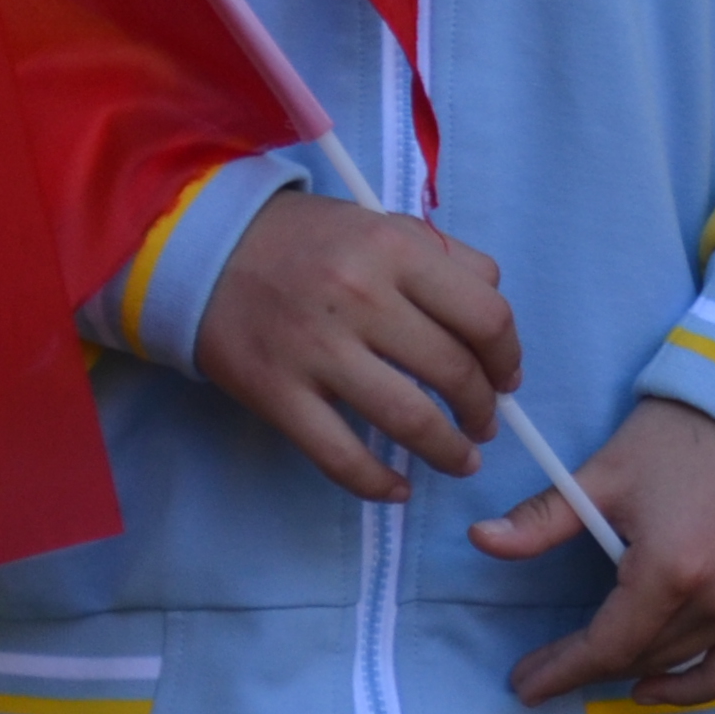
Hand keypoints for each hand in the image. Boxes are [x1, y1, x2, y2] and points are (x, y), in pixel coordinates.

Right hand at [192, 189, 518, 499]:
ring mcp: (316, 349)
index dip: (507, 357)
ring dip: (447, 451)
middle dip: (483, 409)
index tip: (507, 379)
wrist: (207, 250)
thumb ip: (446, 259)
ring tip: (461, 460)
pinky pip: (338, 455)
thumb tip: (495, 311)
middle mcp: (362, 297)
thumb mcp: (383, 224)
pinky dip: (377, 482)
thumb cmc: (310, 240)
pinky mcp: (276, 393)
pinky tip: (399, 489)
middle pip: (453, 371)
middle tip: (485, 424)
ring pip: (407, 419)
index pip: (485, 316)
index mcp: (396, 250)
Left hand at [482, 397, 714, 709]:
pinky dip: (694, 687)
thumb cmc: (684, 437)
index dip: (562, 669)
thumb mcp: (607, 474)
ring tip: (596, 663)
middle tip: (547, 668)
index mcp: (672, 569)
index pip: (607, 644)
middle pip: (639, 656)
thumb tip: (480, 539)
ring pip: (679, 661)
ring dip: (631, 667)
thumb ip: (544, 519)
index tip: (525, 682)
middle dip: (587, 667)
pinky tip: (655, 685)